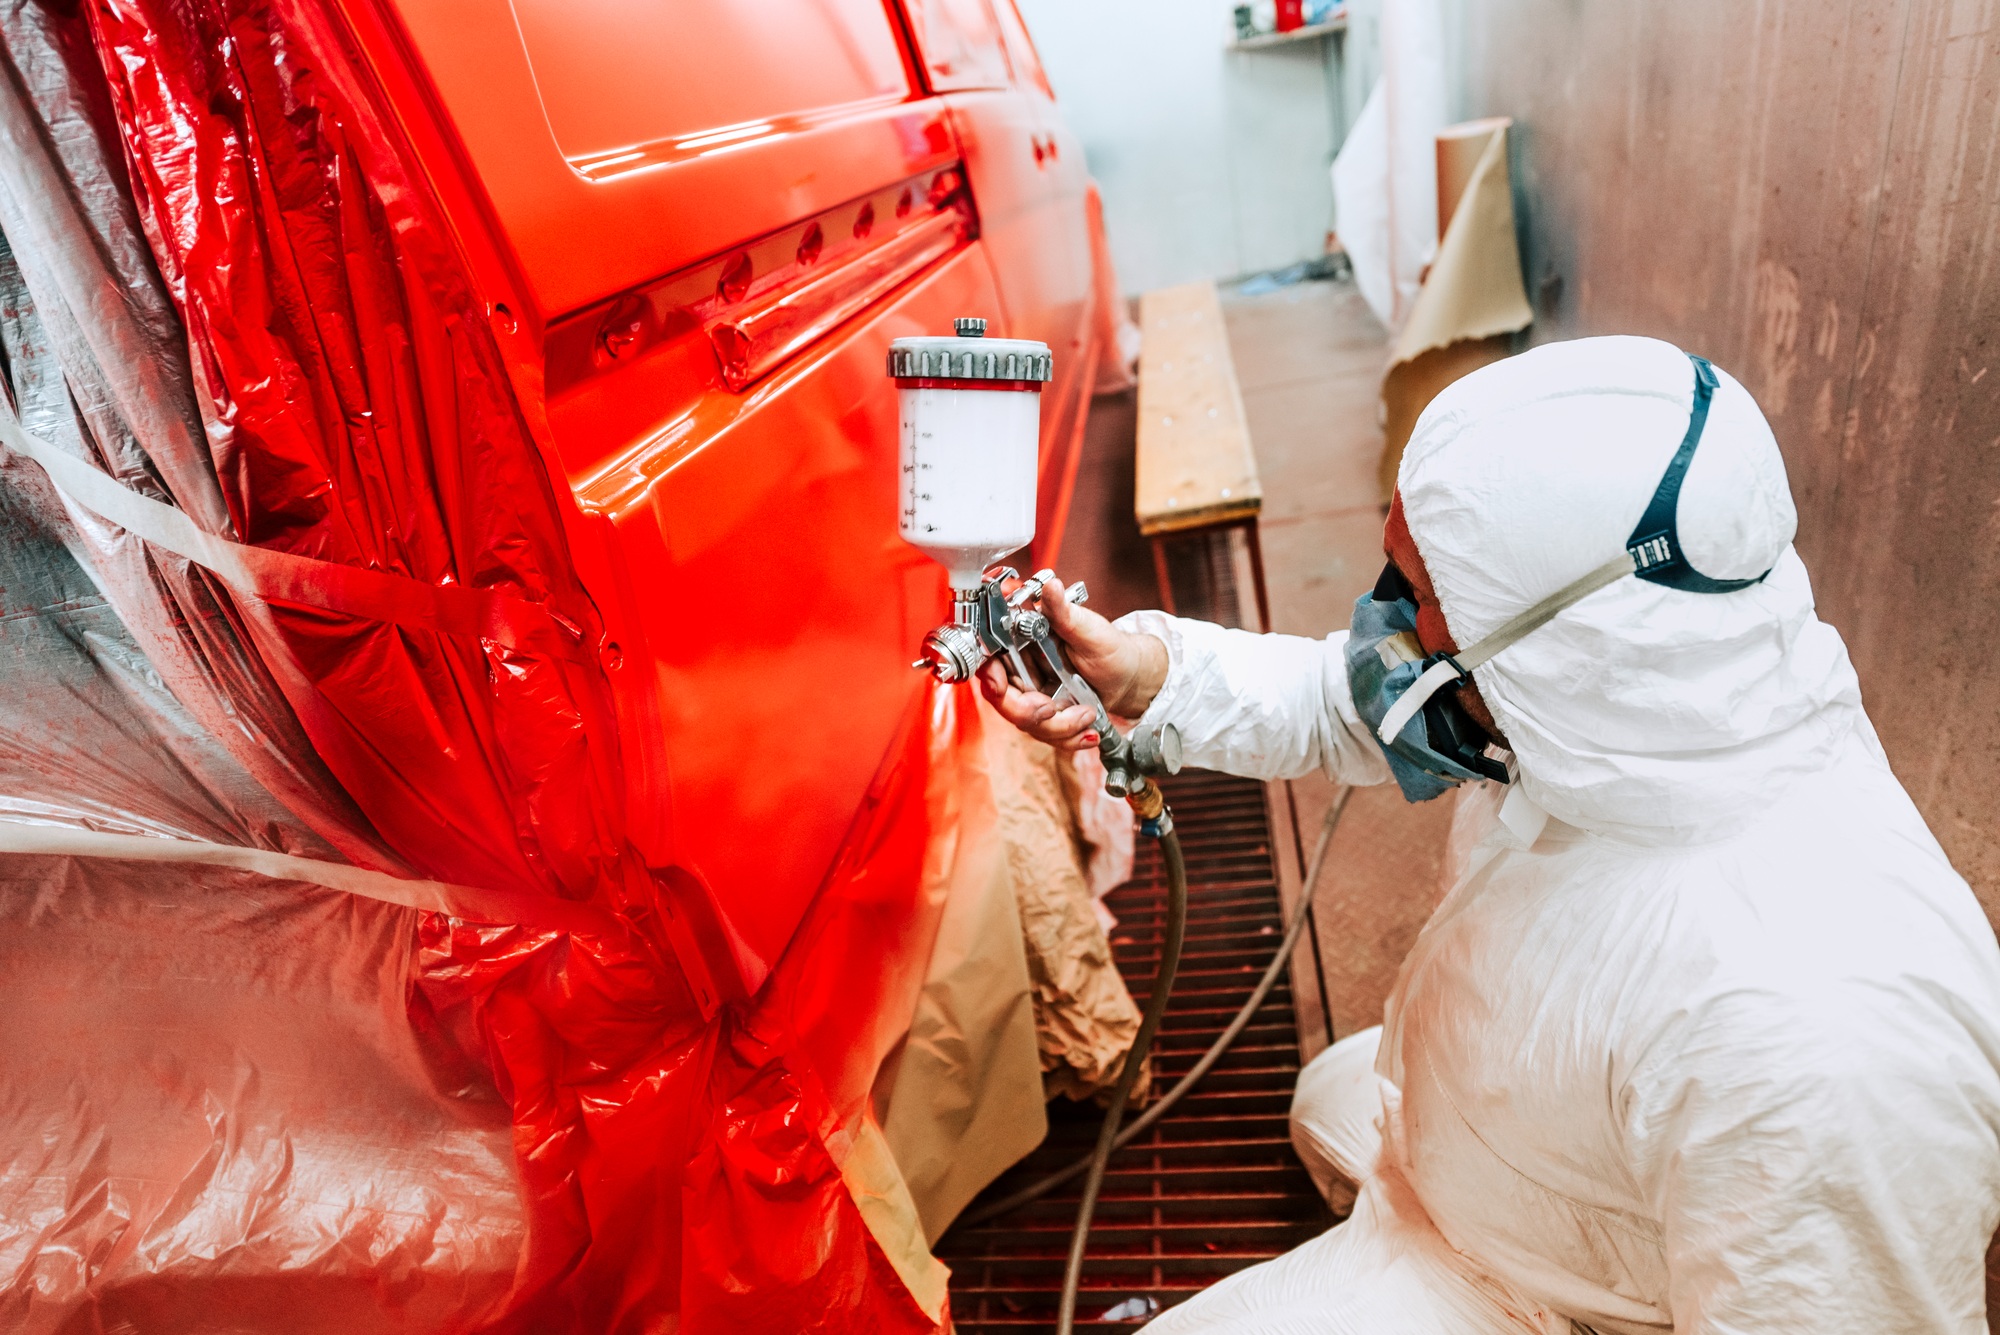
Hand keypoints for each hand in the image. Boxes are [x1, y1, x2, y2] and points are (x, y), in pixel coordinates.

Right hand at [976, 576, 1169, 752]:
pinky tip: (1088, 729)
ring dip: (1059, 726)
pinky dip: (1068, 736)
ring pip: (1024, 721)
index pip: (987, 658)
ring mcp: (1032, 693)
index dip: (987, 674)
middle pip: (1001, 697)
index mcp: (1024, 640)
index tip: (999, 684)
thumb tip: (1051, 586)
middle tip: (1054, 709)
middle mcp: (1022, 667)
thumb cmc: (1111, 649)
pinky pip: (1044, 734)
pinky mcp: (1044, 715)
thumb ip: (1064, 612)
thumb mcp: (1090, 629)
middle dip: (1029, 711)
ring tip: (1087, 714)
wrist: (1129, 678)